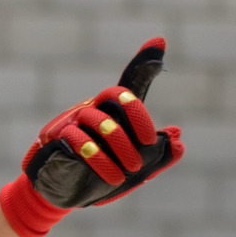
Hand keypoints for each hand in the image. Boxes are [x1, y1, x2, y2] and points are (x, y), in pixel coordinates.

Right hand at [0, 37, 183, 236]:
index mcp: (111, 112)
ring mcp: (72, 122)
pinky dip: (99, 160)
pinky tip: (113, 177)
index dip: (144, 62)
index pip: (128, 84)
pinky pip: (78, 141)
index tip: (160, 42)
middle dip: (136, 117)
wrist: (62, 194)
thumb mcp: (133, 168)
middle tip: (148, 145)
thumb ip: (158, 155)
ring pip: (98, 120)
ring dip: (119, 146)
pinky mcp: (57, 141)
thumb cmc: (99, 175)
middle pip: (113, 95)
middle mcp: (91, 109)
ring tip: (129, 171)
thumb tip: (178, 139)